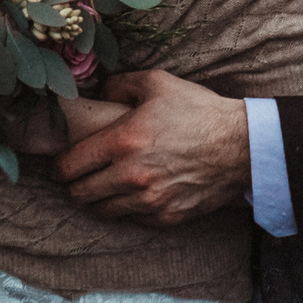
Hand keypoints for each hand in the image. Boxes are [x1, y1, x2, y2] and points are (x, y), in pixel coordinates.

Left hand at [54, 70, 250, 226]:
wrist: (241, 146)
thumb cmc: (198, 111)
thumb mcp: (157, 83)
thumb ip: (119, 85)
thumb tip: (98, 92)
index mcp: (123, 141)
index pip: (69, 166)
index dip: (60, 164)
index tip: (65, 160)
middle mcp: (131, 175)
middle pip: (79, 194)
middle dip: (74, 184)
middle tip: (81, 174)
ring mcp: (149, 200)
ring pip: (102, 211)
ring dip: (99, 199)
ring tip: (106, 184)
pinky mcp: (166, 216)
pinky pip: (131, 219)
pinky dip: (127, 208)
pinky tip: (135, 191)